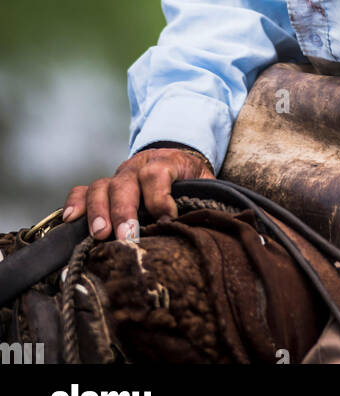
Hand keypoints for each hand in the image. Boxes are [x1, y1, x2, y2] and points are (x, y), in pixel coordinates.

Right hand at [62, 146, 214, 240]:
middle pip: (126, 184)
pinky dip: (76, 202)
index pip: (157, 174)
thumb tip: (212, 224)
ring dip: (98, 211)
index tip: (166, 222)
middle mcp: (137, 168)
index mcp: (165, 163)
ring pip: (101, 187)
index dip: (160, 199)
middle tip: (126, 237)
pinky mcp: (104, 187)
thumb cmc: (191, 180)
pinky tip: (71, 219)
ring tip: (100, 235)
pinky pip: (83, 189)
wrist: (177, 159)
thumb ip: (205, 198)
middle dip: (125, 211)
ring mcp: (118, 177)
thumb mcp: (204, 183)